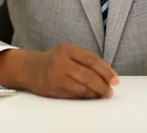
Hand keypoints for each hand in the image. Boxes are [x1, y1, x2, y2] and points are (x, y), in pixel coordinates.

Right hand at [0, 44, 118, 98]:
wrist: (31, 68)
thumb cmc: (56, 59)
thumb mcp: (69, 52)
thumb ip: (86, 59)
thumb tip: (107, 74)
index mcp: (67, 49)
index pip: (91, 60)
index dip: (106, 71)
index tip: (115, 79)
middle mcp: (60, 62)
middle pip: (88, 76)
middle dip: (102, 85)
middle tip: (110, 90)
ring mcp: (55, 77)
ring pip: (81, 88)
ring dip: (95, 93)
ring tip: (103, 94)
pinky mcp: (53, 90)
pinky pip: (74, 95)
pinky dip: (85, 97)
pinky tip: (91, 96)